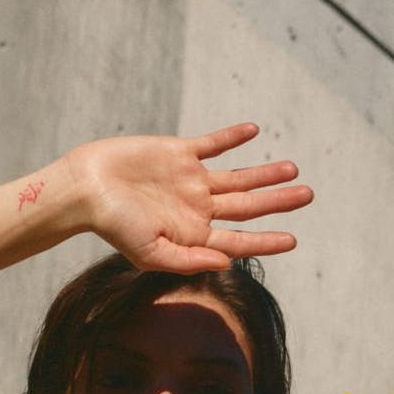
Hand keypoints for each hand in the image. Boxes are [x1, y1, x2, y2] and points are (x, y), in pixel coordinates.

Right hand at [61, 125, 312, 274]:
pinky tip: (253, 131)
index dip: (266, 241)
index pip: (238, 240)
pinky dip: (232, 138)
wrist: (86, 189)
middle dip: (278, 201)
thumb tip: (228, 261)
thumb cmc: (113, 226)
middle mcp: (196, 208)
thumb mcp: (150, 252)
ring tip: (293, 169)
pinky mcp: (178, 153)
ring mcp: (190, 180)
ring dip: (265, 173)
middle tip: (308, 195)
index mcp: (192, 234)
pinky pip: (213, 144)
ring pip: (237, 177)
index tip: (293, 240)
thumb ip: (188, 259)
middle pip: (247, 206)